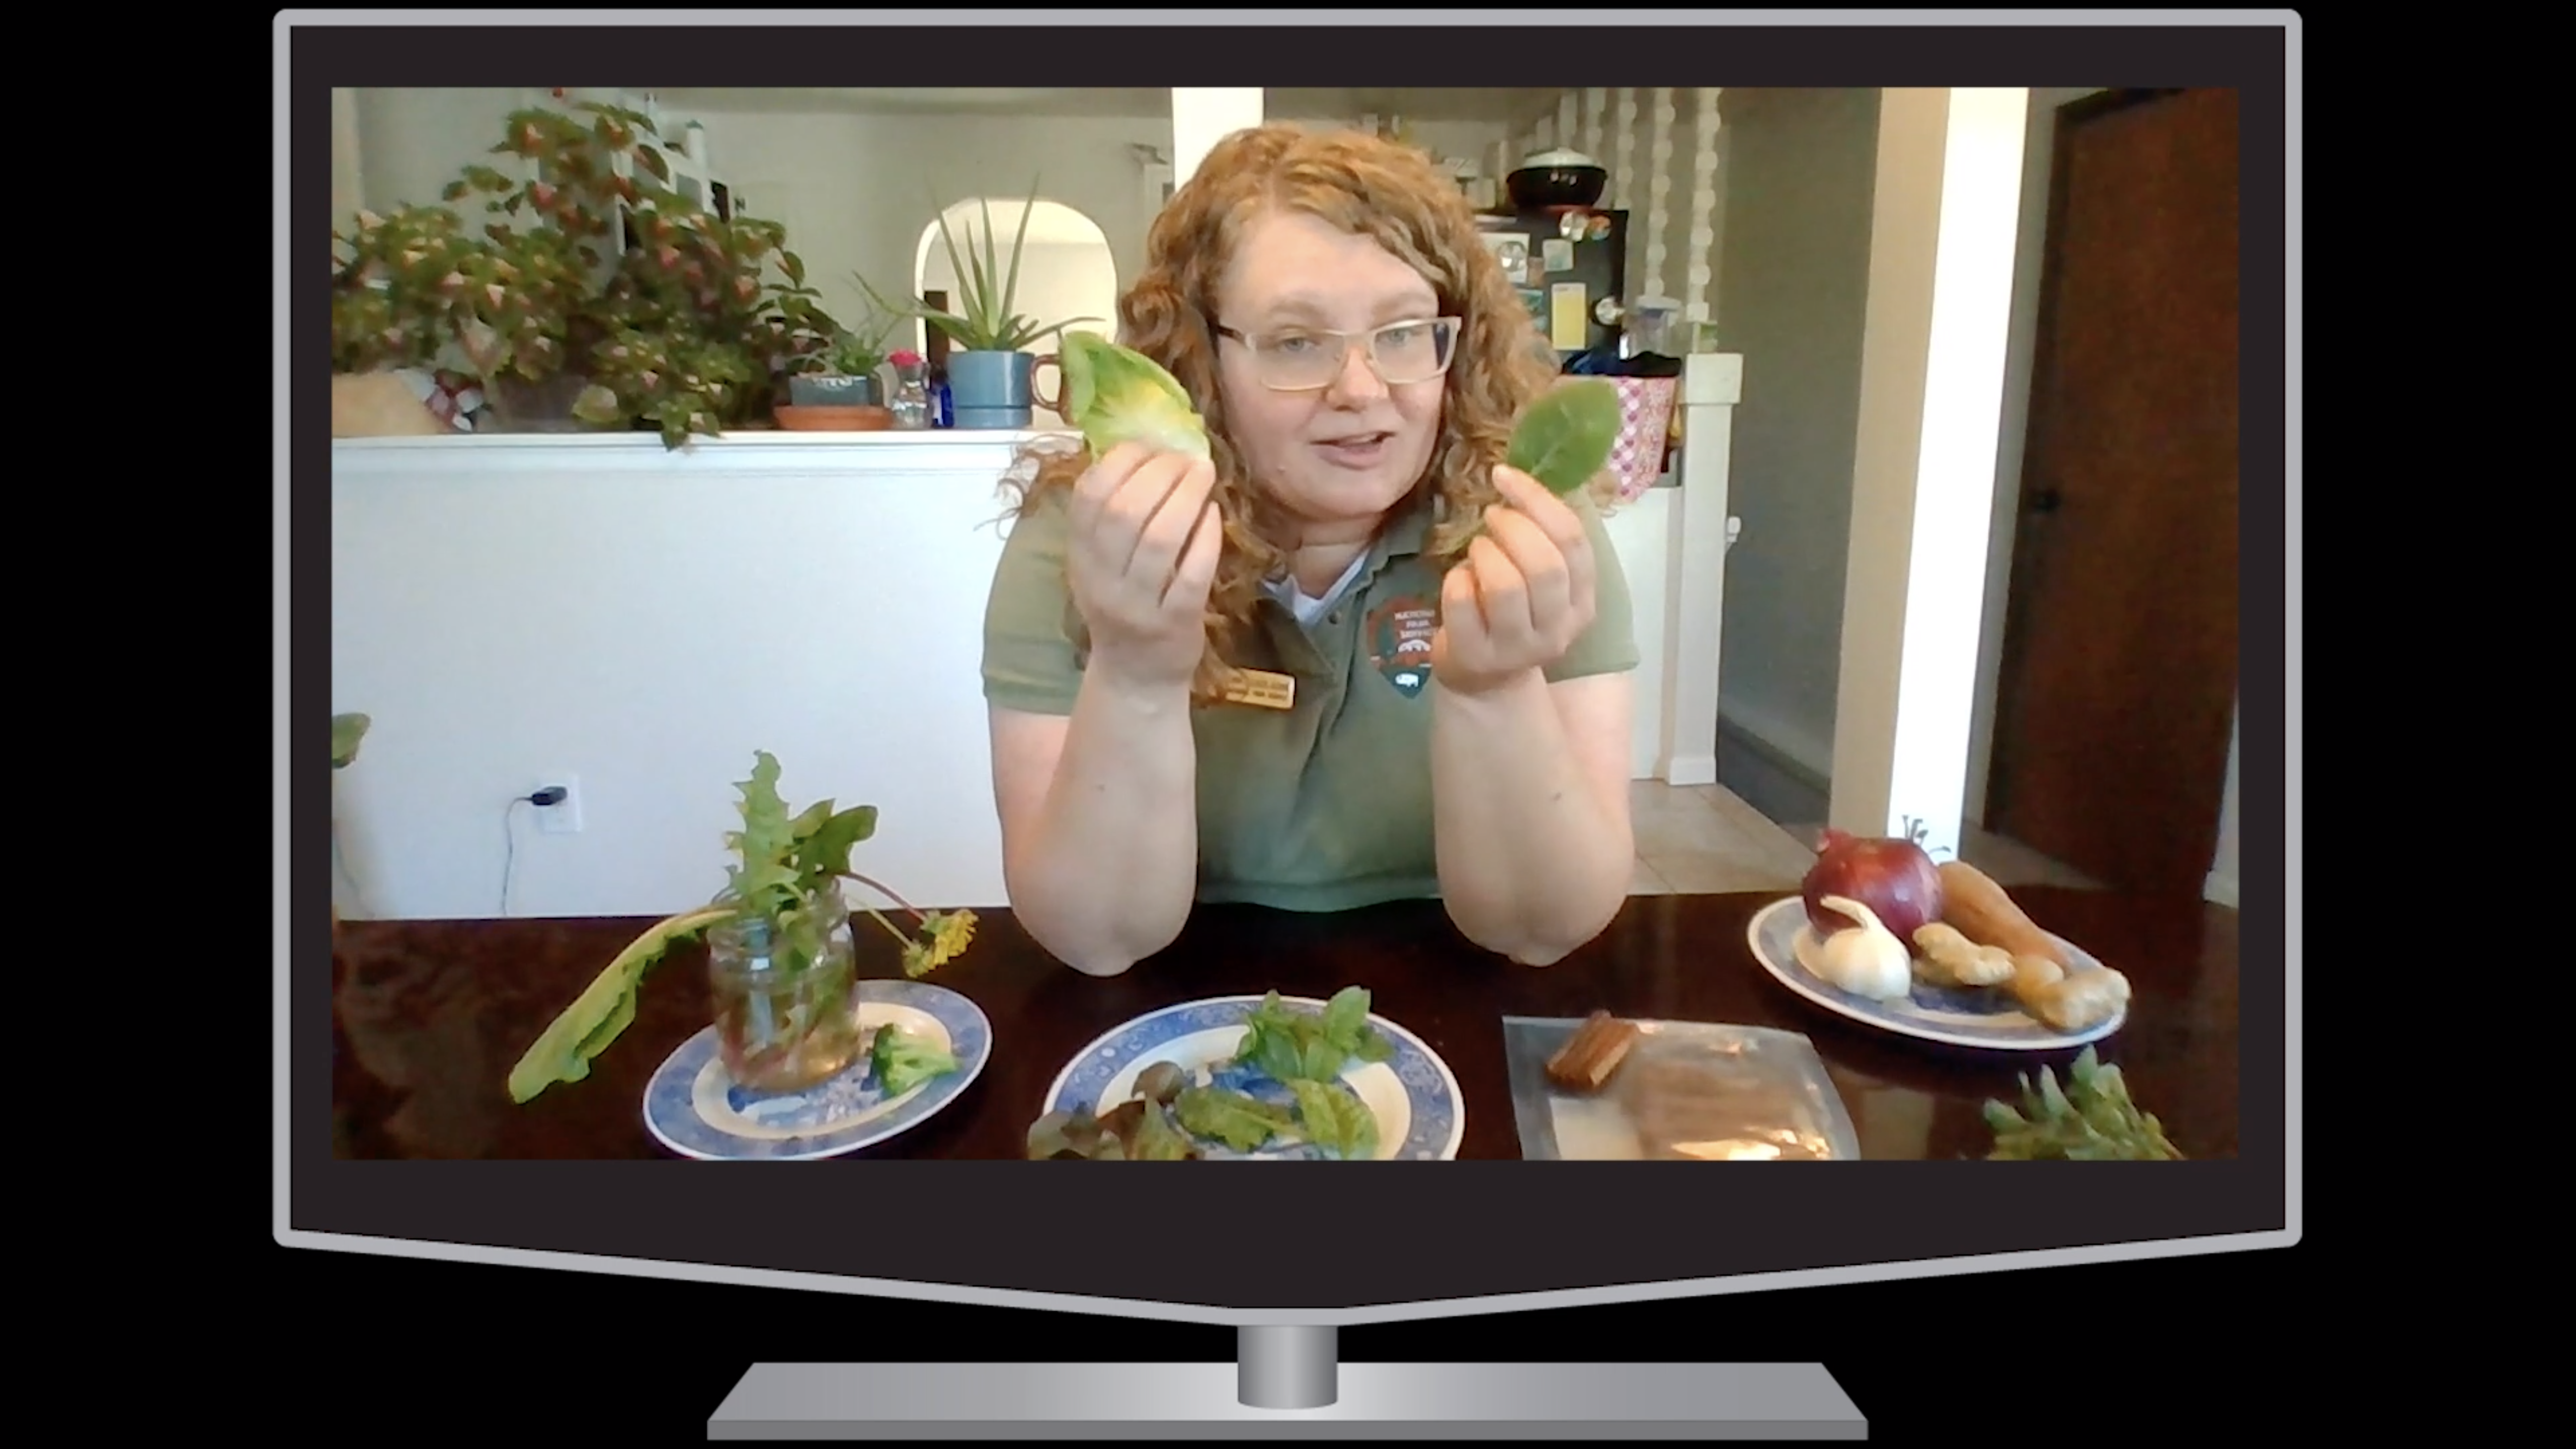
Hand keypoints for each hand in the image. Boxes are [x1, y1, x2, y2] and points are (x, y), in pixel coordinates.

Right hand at [1064, 440, 1223, 691]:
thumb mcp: (1101, 563)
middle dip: (1160, 472)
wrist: (1135, 677)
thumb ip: (1112, 517)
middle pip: (1125, 510)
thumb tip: (1147, 451)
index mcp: (1079, 556)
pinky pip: (1191, 573)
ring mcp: (1137, 604)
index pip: (1090, 494)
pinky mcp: (1174, 623)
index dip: (1122, 460)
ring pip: (1159, 538)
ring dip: (1186, 497)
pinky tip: (1213, 515)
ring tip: (1204, 474)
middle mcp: (1101, 580)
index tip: (1151, 446)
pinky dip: (1204, 537)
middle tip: (1187, 458)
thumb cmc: (1124, 606)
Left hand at [1431, 466, 1596, 698]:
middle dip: (1512, 527)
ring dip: (1485, 553)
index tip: (1505, 476)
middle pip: (1544, 565)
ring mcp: (1516, 648)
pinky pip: (1463, 602)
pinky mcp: (1475, 656)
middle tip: (1492, 517)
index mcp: (1583, 602)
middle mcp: (1557, 629)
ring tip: (1478, 549)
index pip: (1573, 541)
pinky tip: (1459, 579)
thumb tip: (1520, 479)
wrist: (1485, 680)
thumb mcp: (1541, 584)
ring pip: (1506, 585)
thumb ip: (1543, 540)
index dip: (1539, 500)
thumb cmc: (1511, 616)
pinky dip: (1456, 578)